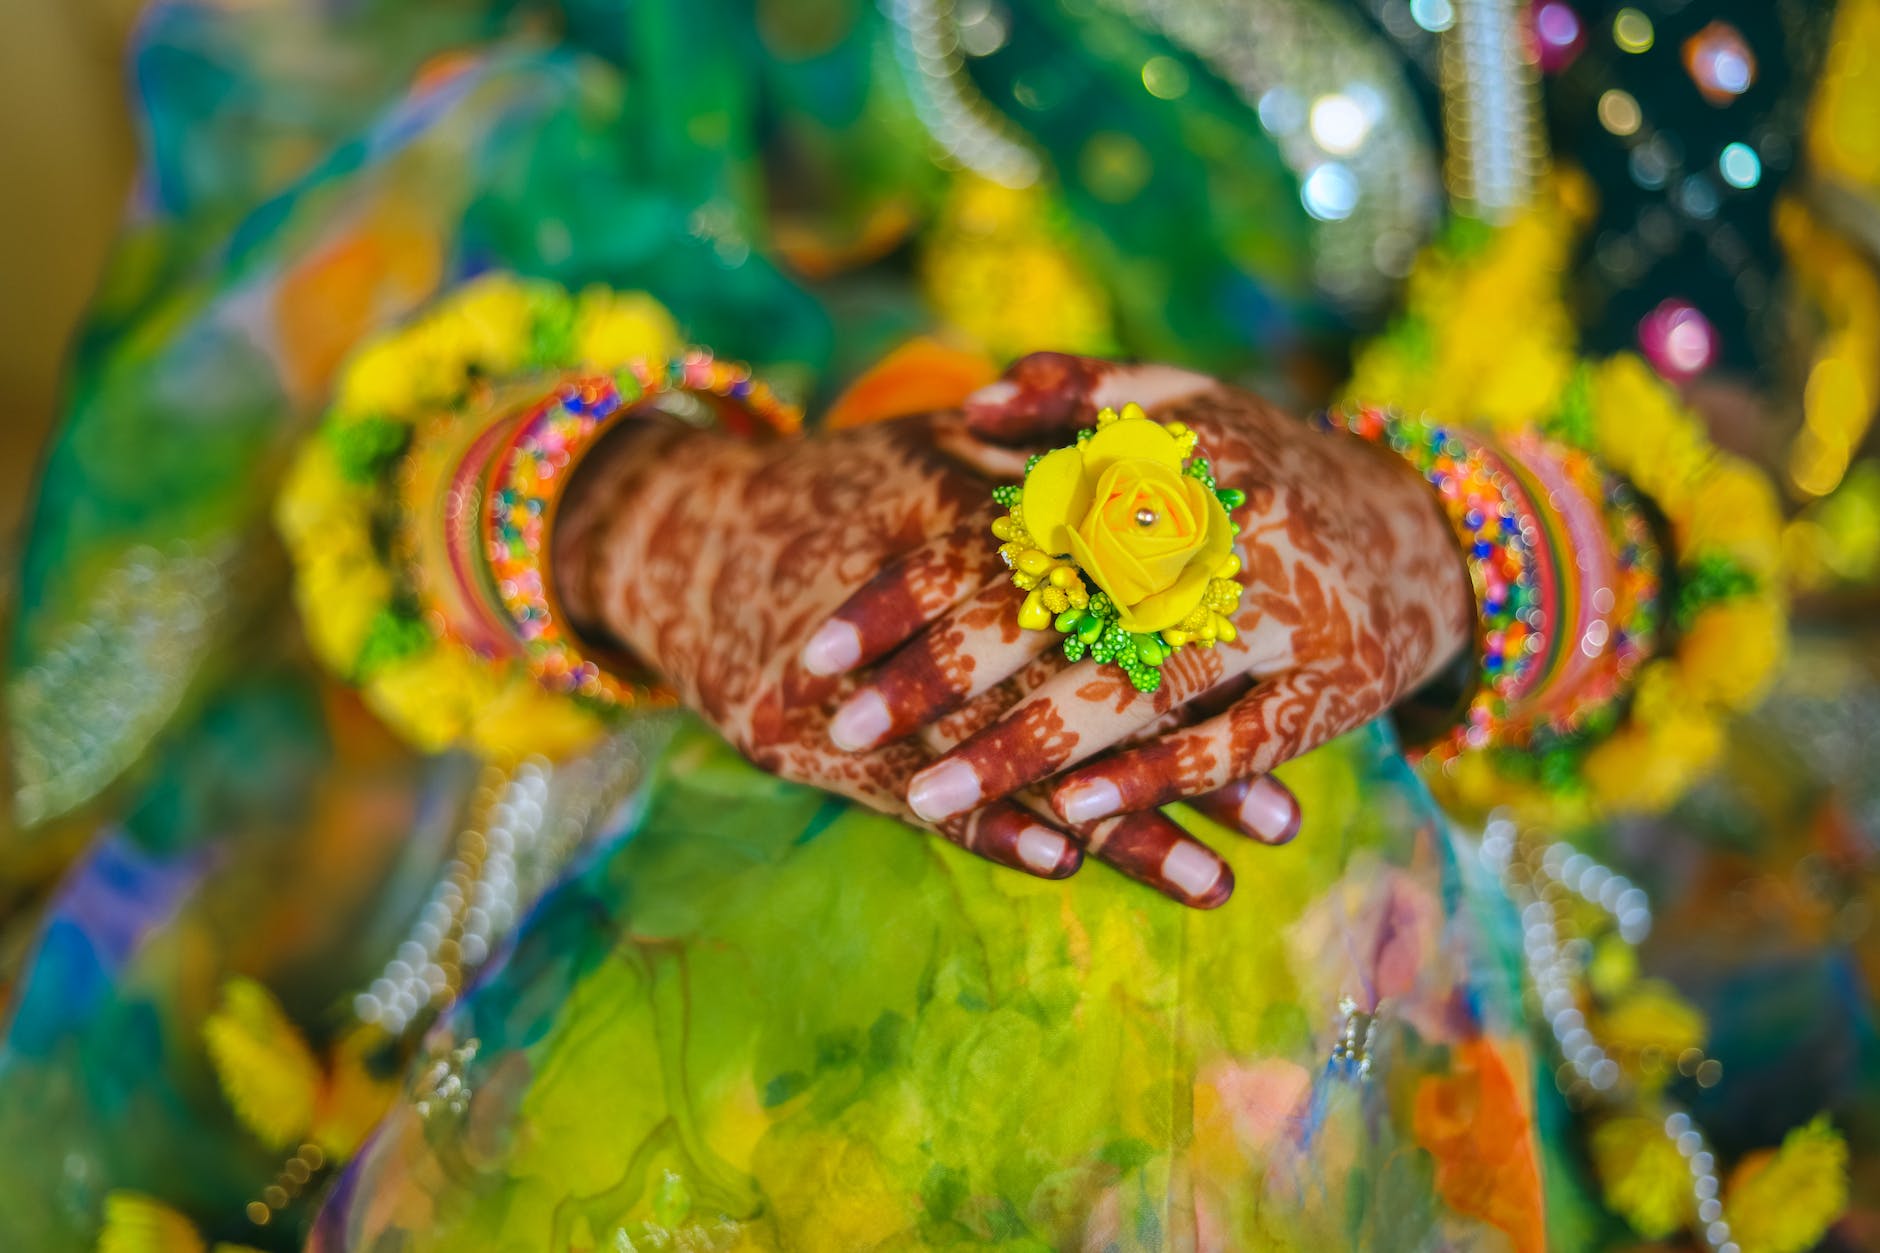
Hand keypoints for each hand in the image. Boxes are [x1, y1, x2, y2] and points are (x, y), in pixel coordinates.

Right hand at [553, 407, 1255, 903]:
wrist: (677, 539)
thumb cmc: (826, 493)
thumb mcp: (932, 455)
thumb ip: (1033, 456)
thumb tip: (1147, 447)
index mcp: (984, 520)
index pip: (1118, 601)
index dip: (1201, 655)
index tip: (1295, 696)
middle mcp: (941, 605)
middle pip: (1088, 694)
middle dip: (1189, 765)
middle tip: (1283, 821)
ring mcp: (880, 681)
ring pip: (1018, 762)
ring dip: (1119, 830)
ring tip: (1215, 887)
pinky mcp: (820, 741)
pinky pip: (917, 794)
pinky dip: (990, 828)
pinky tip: (1061, 868)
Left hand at [807, 353, 1473, 872]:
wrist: (1431, 534)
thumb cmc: (1272, 471)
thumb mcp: (1184, 406)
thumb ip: (1074, 396)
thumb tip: (962, 405)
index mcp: (1159, 465)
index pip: (1002, 534)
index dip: (903, 596)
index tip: (815, 653)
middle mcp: (1211, 533)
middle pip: (1050, 613)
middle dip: (936, 680)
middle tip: (841, 733)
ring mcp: (1276, 614)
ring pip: (1130, 688)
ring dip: (1023, 748)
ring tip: (928, 799)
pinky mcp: (1330, 688)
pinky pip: (1227, 743)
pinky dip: (1149, 778)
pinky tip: (1070, 817)